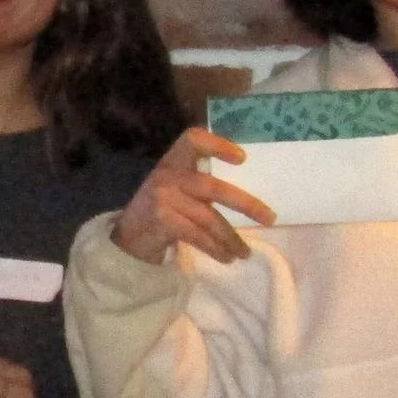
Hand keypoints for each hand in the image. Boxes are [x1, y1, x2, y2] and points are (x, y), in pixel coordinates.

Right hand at [111, 128, 273, 265]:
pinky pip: (197, 236)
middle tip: (270, 218)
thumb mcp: (174, 186)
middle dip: (246, 205)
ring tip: (244, 252)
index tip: (242, 159)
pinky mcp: (162, 221)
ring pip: (208, 218)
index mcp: (173, 161)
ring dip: (230, 238)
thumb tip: (246, 195)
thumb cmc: (159, 209)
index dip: (217, 144)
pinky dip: (215, 249)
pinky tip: (226, 257)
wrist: (127, 237)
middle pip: (214, 188)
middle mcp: (167, 175)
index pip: (192, 140)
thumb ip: (199, 182)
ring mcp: (163, 198)